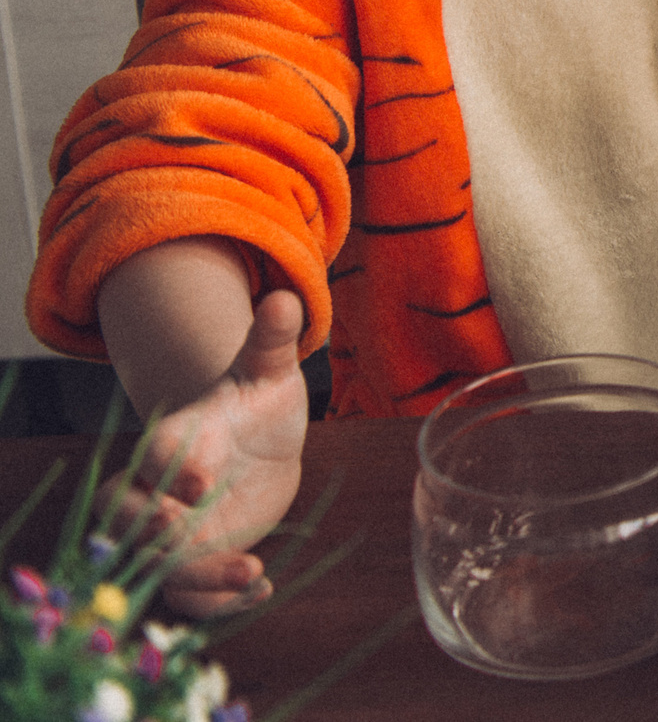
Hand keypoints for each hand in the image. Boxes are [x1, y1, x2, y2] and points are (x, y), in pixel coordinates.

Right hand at [114, 290, 308, 617]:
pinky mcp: (200, 559)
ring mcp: (178, 530)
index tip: (200, 484)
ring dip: (197, 578)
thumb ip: (270, 339)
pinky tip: (262, 590)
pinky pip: (193, 592)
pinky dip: (218, 601)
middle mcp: (164, 491)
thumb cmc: (257, 399)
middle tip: (186, 539)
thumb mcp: (268, 369)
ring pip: (162, 565)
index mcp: (176, 440)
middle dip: (151, 534)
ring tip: (251, 573)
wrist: (262, 439)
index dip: (169, 471)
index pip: (154, 456)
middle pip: (129, 520)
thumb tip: (286, 297)